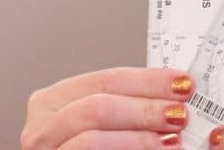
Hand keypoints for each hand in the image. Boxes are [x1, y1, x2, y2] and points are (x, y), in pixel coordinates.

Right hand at [21, 67, 194, 149]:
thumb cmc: (94, 148)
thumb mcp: (106, 124)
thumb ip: (128, 107)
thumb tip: (173, 95)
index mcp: (54, 103)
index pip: (106, 80)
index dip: (147, 80)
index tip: (181, 83)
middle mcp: (42, 129)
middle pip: (97, 107)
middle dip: (144, 109)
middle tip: (180, 113)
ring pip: (91, 139)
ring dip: (138, 138)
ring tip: (172, 139)